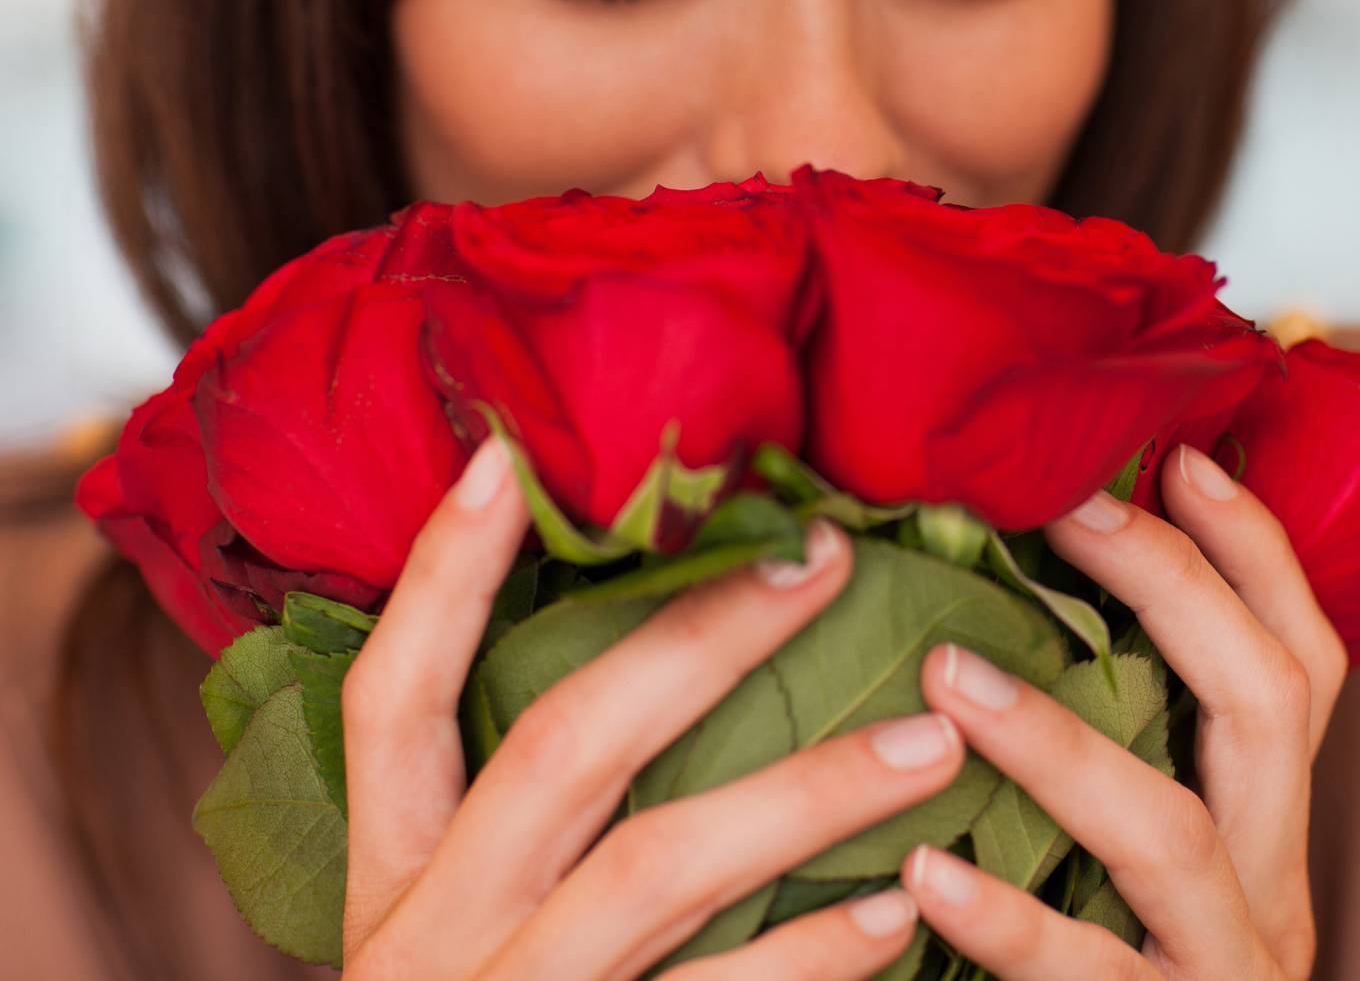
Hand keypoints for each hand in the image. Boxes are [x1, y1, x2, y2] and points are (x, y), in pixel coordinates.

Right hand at [338, 434, 960, 979]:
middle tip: (826, 555)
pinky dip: (811, 959)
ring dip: (806, 791)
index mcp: (394, 877)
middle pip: (563, 748)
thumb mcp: (460, 919)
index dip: (440, 579)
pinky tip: (900, 915)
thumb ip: (515, 809)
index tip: (513, 461)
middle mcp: (432, 940)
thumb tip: (653, 646)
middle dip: (699, 639)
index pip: (391, 698)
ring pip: (659, 869)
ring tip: (933, 737)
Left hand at [907, 442, 1347, 978]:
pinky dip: (1008, 924)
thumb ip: (1116, 755)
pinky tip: (924, 873)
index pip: (1303, 661)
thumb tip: (994, 608)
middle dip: (1177, 590)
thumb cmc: (1121, 976)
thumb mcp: (1138, 862)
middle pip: (1269, 710)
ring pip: (1176, 840)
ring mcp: (1224, 977)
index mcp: (1267, 828)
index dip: (1258, 553)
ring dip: (1062, 745)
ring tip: (948, 677)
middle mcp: (1270, 892)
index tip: (1183, 452)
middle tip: (1064, 508)